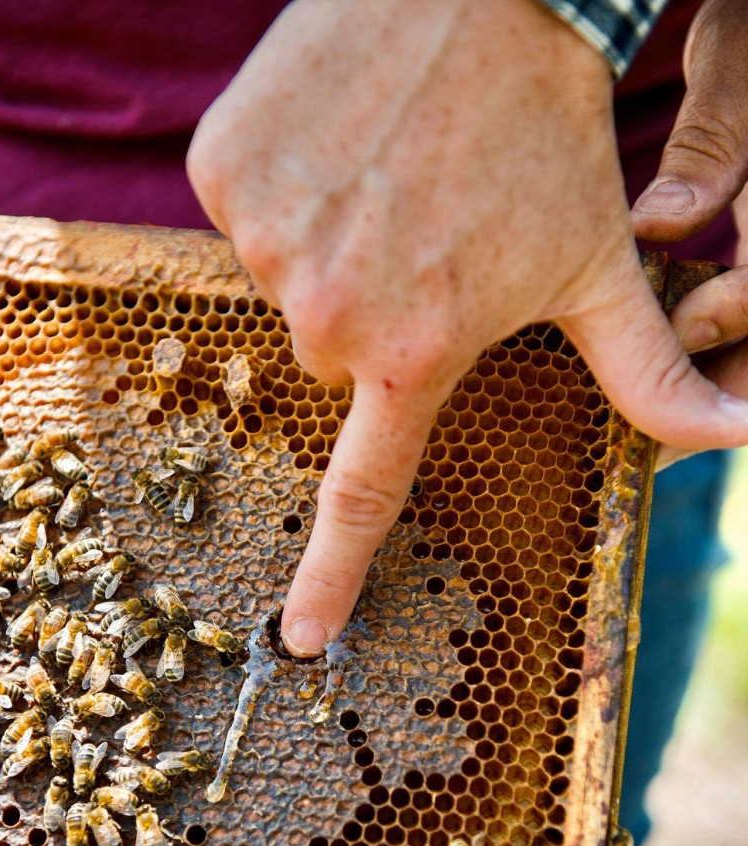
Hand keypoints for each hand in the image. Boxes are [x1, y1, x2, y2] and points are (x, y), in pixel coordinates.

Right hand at [189, 0, 747, 656]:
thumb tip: (727, 442)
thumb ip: (645, 371)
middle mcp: (328, 314)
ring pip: (289, 284)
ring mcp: (267, 240)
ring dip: (330, 247)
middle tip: (419, 237)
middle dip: (372, 316)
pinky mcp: (224, 172)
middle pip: (334, 358)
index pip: (364, 494)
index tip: (298, 637)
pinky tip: (339, 140)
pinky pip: (247, 214)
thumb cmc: (546, 131)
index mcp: (415, 350)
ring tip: (384, 174)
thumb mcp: (597, 264)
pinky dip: (287, 189)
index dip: (331, 575)